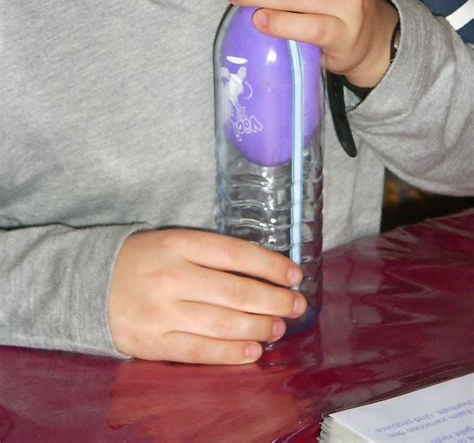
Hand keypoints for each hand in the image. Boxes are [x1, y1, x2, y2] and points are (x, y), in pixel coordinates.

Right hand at [108, 229, 305, 363]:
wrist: (87, 284)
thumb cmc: (140, 260)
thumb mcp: (172, 242)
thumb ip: (209, 253)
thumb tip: (259, 271)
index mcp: (178, 244)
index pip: (235, 253)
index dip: (270, 265)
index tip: (294, 274)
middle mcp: (171, 276)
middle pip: (236, 291)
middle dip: (274, 299)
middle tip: (297, 304)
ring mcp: (161, 312)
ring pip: (223, 323)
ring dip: (259, 327)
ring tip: (279, 327)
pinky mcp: (151, 342)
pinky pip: (199, 351)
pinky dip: (230, 354)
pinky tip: (253, 351)